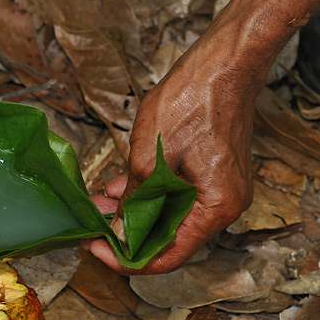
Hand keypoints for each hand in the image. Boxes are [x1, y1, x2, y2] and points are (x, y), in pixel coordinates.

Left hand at [84, 0, 319, 274]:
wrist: (226, 61)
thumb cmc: (196, 98)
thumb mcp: (150, 154)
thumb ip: (136, 198)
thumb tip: (119, 228)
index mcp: (217, 207)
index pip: (168, 255)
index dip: (128, 258)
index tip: (98, 249)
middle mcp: (225, 206)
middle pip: (170, 238)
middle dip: (128, 233)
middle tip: (93, 225)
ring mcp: (221, 189)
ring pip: (170, 217)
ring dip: (135, 213)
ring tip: (101, 202)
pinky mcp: (213, 173)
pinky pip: (177, 197)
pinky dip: (150, 195)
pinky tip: (122, 186)